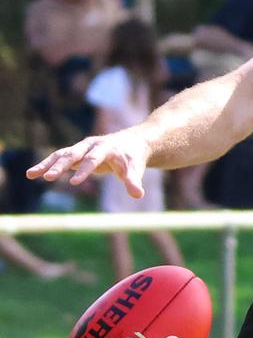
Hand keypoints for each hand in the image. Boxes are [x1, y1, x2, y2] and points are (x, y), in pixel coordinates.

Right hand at [26, 130, 151, 198]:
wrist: (132, 142)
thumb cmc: (132, 157)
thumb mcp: (135, 169)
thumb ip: (133, 181)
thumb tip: (138, 195)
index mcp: (107, 147)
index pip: (94, 159)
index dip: (85, 170)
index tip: (74, 183)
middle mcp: (91, 145)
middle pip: (74, 154)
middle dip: (60, 166)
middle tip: (48, 177)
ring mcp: (82, 148)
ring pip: (62, 155)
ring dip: (47, 164)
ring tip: (30, 175)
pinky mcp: (76, 153)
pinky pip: (59, 158)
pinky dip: (47, 165)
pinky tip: (33, 174)